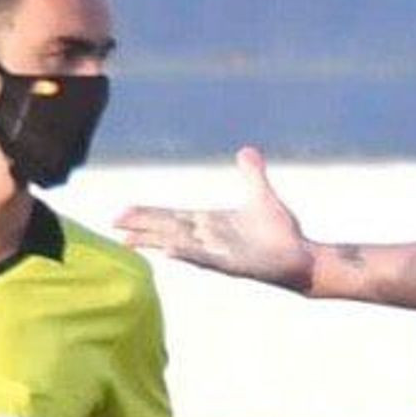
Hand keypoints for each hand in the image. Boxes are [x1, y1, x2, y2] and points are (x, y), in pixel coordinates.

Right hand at [116, 147, 315, 291]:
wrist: (303, 258)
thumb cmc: (282, 234)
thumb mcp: (262, 196)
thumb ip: (252, 175)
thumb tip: (246, 151)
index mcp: (211, 223)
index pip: (172, 216)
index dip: (148, 214)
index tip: (123, 213)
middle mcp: (210, 239)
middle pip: (168, 229)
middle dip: (141, 226)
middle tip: (112, 224)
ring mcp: (219, 253)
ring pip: (179, 244)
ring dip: (155, 241)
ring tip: (128, 240)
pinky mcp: (233, 265)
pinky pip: (205, 258)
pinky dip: (187, 254)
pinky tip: (168, 251)